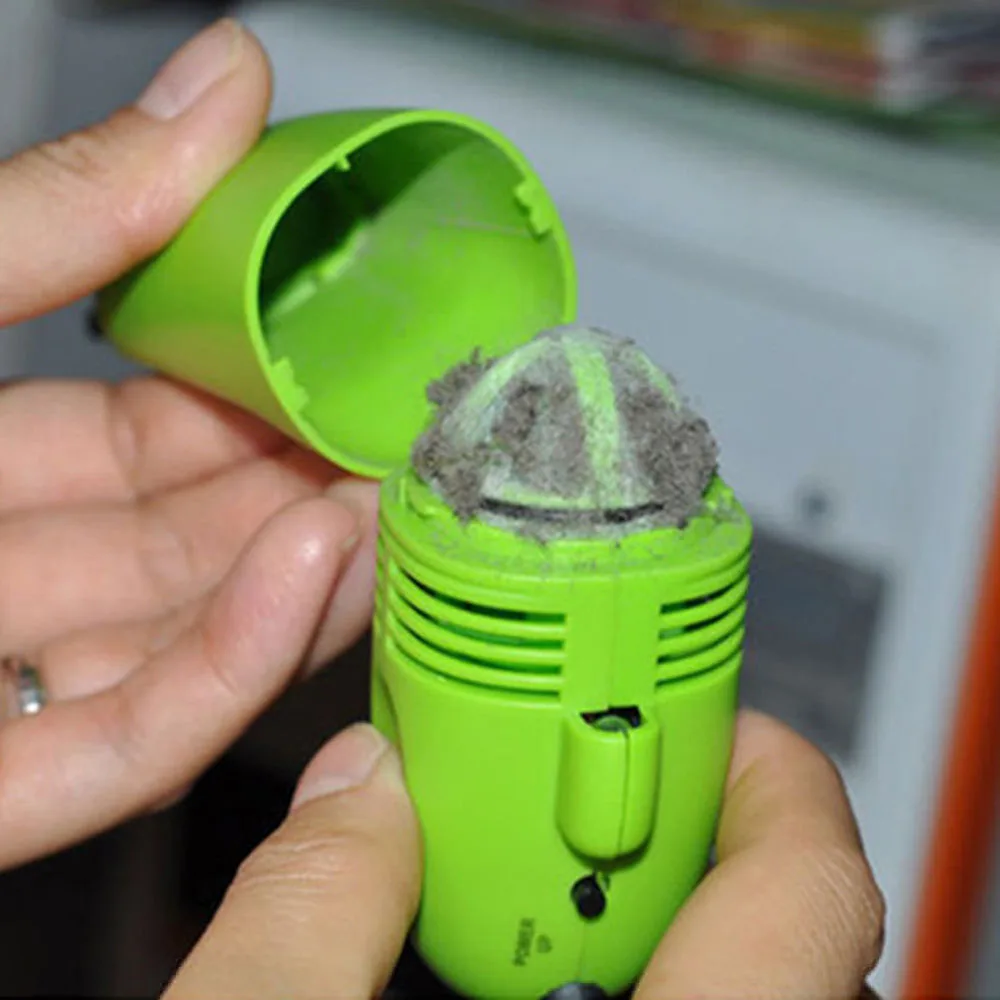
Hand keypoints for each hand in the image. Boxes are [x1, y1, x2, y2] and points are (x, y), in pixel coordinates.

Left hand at [0, 20, 378, 867]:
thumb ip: (67, 212)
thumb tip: (227, 79)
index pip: (159, 429)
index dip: (265, 397)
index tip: (360, 362)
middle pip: (192, 542)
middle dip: (305, 493)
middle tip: (402, 448)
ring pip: (182, 646)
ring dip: (297, 583)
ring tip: (382, 511)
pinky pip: (119, 747)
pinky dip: (228, 672)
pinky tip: (312, 582)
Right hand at [163, 712, 883, 999]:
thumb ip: (296, 921)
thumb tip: (352, 787)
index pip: (809, 899)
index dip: (772, 780)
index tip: (716, 723)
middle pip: (798, 939)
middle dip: (697, 833)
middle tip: (615, 788)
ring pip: (756, 991)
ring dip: (674, 913)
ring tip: (574, 879)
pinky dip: (654, 978)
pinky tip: (566, 976)